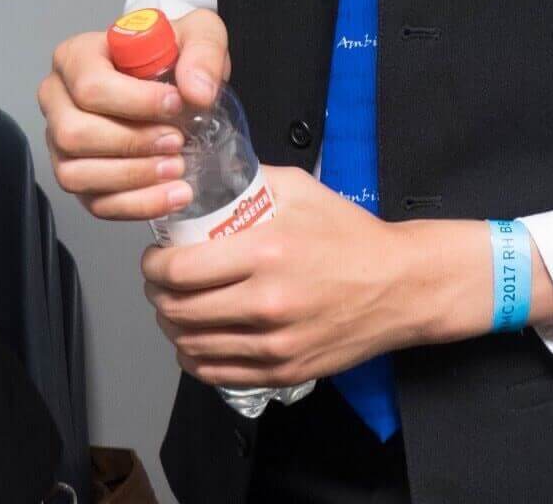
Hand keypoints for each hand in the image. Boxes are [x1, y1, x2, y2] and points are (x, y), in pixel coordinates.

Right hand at [37, 9, 230, 219]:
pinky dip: (136, 204)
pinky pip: (94, 202)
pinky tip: (171, 195)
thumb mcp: (198, 33)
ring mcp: (61, 143)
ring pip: (76, 173)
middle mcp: (57, 100)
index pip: (91, 86)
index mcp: (76, 56)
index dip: (136, 101)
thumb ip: (203, 52)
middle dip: (132, 142)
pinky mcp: (80, 176)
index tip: (176, 104)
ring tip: (177, 169)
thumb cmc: (173, 52)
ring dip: (132, 177)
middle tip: (177, 141)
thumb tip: (196, 91)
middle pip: (75, 133)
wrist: (174, 78)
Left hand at [141, 164, 417, 387]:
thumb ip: (251, 182)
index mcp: (266, 253)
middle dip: (157, 294)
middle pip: (177, 311)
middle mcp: (266, 304)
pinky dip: (195, 357)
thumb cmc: (351, 235)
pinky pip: (216, 373)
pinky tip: (197, 338)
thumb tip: (208, 178)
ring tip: (177, 307)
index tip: (155, 256)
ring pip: (190, 345)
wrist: (399, 285)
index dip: (154, 265)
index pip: (179, 270)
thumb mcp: (301, 189)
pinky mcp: (282, 371)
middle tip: (161, 280)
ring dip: (172, 325)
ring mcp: (273, 344)